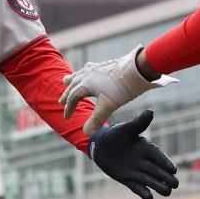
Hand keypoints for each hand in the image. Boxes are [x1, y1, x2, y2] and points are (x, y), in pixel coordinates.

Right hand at [60, 45, 177, 136]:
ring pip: (80, 74)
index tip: (67, 117)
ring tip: (66, 80)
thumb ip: (96, 120)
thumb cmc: (122, 88)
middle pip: (73, 84)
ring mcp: (97, 68)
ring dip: (72, 80)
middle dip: (67, 94)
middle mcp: (89, 73)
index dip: (69, 108)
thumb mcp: (108, 106)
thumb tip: (86, 134)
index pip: (73, 97)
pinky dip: (84, 72)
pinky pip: (89, 68)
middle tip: (60, 101)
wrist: (139, 69)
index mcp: (86, 83)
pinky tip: (88, 71)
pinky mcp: (106, 65)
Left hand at [89, 109, 178, 198]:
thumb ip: (139, 123)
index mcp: (146, 148)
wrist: (100, 145)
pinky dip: (143, 192)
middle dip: (166, 177)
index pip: (158, 156)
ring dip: (159, 186)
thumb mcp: (126, 128)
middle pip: (157, 170)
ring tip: (168, 192)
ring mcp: (136, 171)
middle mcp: (143, 161)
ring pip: (150, 180)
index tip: (174, 169)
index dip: (166, 163)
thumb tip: (150, 111)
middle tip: (175, 184)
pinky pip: (137, 187)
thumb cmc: (115, 134)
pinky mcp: (127, 179)